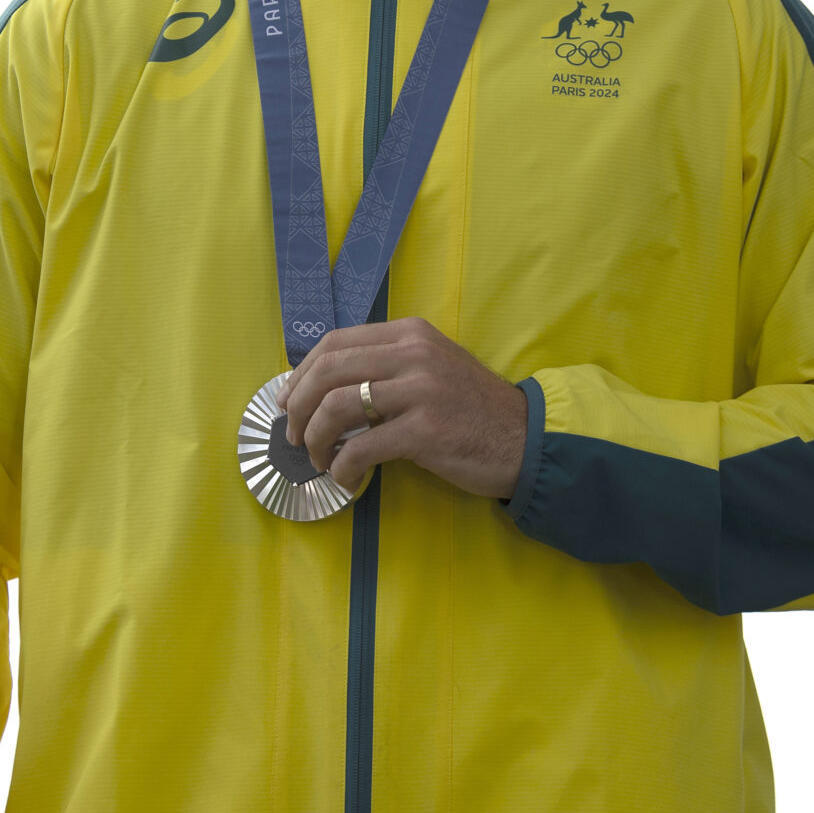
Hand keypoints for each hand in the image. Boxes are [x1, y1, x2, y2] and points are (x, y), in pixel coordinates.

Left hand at [278, 316, 527, 499]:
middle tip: (295, 436)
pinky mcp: (425, 431)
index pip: (335, 342)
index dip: (302, 373)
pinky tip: (346, 479)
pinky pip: (362, 448)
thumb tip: (324, 386)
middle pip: (329, 371)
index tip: (289, 401)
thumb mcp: (431, 367)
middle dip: (300, 407)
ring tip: (319, 459)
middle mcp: (413, 354)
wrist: (524, 438)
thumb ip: (387, 366)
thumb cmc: (471, 408)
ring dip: (316, 439)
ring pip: (337, 407)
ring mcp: (421, 390)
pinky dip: (343, 468)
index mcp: (410, 333)